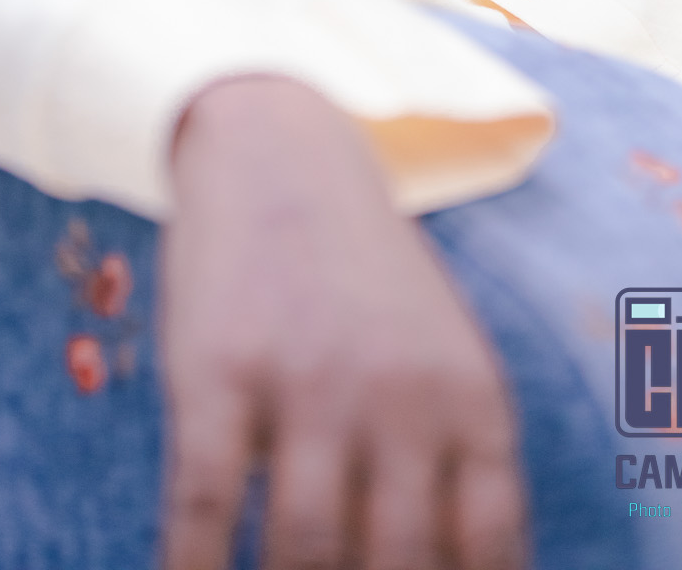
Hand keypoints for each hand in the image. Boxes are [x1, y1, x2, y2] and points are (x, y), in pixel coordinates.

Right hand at [160, 76, 526, 569]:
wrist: (278, 153)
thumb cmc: (363, 280)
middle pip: (396, 562)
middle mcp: (398, 391)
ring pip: (305, 549)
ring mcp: (305, 378)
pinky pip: (206, 504)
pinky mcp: (216, 368)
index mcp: (469, 398)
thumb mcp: (442, 356)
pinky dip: (195, 568)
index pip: (486, 547)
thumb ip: (456, 466)